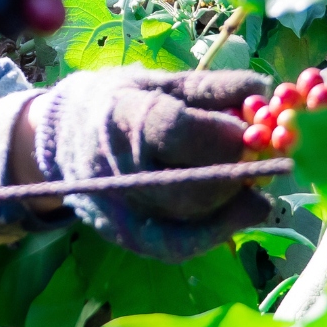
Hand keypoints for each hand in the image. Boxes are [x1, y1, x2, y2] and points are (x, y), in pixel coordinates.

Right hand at [36, 68, 269, 220]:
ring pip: (191, 218)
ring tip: (258, 180)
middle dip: (240, 172)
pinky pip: (178, 245)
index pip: (180, 132)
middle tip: (267, 155)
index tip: (258, 126)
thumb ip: (212, 87)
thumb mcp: (158, 80)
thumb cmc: (116, 101)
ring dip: (238, 202)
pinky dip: (219, 231)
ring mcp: (120, 209)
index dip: (228, 133)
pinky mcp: (127, 236)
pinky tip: (246, 210)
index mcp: (122, 116)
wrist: (58, 139)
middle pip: (192, 185)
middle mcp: (119, 168)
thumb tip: (266, 87)